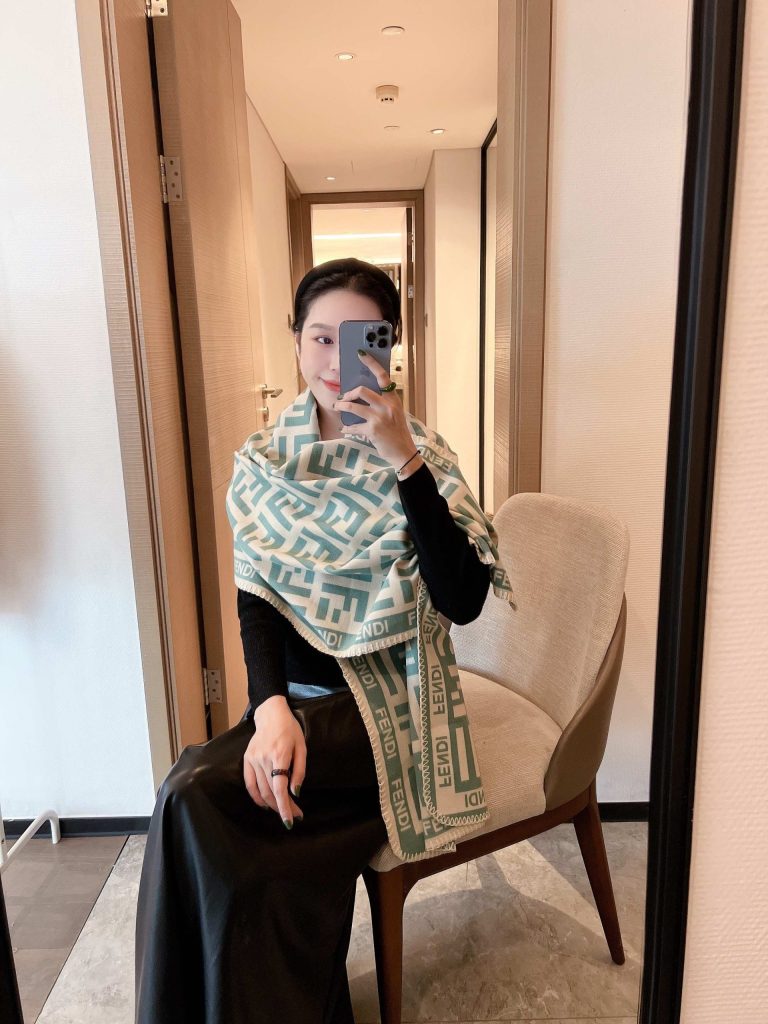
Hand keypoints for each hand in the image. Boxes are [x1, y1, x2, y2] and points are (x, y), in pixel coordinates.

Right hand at [243, 695, 305, 827]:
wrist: (271, 715)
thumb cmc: (290, 730)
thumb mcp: (302, 747)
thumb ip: (299, 770)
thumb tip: (295, 792)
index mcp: (279, 754)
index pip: (280, 788)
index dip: (285, 806)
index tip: (291, 820)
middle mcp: (263, 758)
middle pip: (271, 792)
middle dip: (283, 807)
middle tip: (294, 815)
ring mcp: (253, 759)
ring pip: (260, 790)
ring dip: (272, 804)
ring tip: (283, 810)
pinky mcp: (247, 760)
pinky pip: (250, 784)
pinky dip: (256, 797)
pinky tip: (266, 804)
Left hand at [334, 351, 421, 472]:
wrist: (404, 452)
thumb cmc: (397, 432)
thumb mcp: (394, 413)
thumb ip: (382, 402)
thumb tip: (361, 393)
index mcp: (393, 399)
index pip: (383, 376)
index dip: (371, 363)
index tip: (361, 354)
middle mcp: (387, 406)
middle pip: (362, 391)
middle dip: (348, 394)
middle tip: (343, 398)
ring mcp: (380, 418)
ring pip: (353, 407)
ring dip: (341, 407)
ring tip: (337, 408)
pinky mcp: (373, 430)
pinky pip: (353, 426)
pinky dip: (347, 427)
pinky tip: (344, 428)